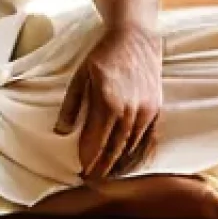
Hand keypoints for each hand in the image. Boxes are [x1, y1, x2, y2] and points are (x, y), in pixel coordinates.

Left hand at [54, 23, 162, 181]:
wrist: (134, 37)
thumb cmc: (103, 55)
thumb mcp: (80, 76)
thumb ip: (71, 106)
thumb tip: (60, 131)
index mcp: (107, 102)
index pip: (96, 141)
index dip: (88, 158)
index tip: (80, 171)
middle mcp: (129, 110)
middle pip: (115, 149)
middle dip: (102, 168)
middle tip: (91, 181)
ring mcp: (146, 111)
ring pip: (132, 147)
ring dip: (120, 165)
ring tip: (108, 178)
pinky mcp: (156, 109)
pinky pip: (149, 139)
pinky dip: (140, 155)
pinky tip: (132, 165)